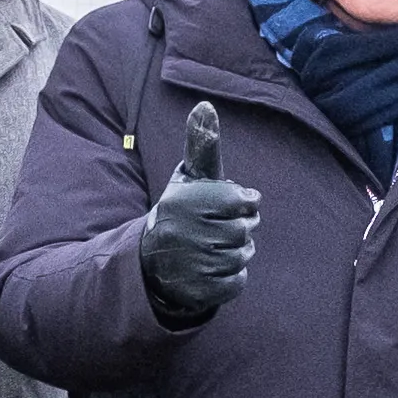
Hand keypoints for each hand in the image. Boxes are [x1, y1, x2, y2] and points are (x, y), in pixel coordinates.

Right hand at [138, 103, 257, 329]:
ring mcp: (187, 265)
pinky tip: (215, 268)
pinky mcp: (196, 292)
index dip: (245, 202)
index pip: (241, 200)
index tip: (237, 203)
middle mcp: (181, 233)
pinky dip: (234, 276)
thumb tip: (205, 105)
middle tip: (220, 229)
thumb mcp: (189, 178)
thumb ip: (202, 145)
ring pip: (243, 256)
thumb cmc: (183, 211)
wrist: (152, 262)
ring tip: (216, 248)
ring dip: (237, 253)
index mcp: (182, 201)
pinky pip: (237, 282)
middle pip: (245, 230)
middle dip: (240, 228)